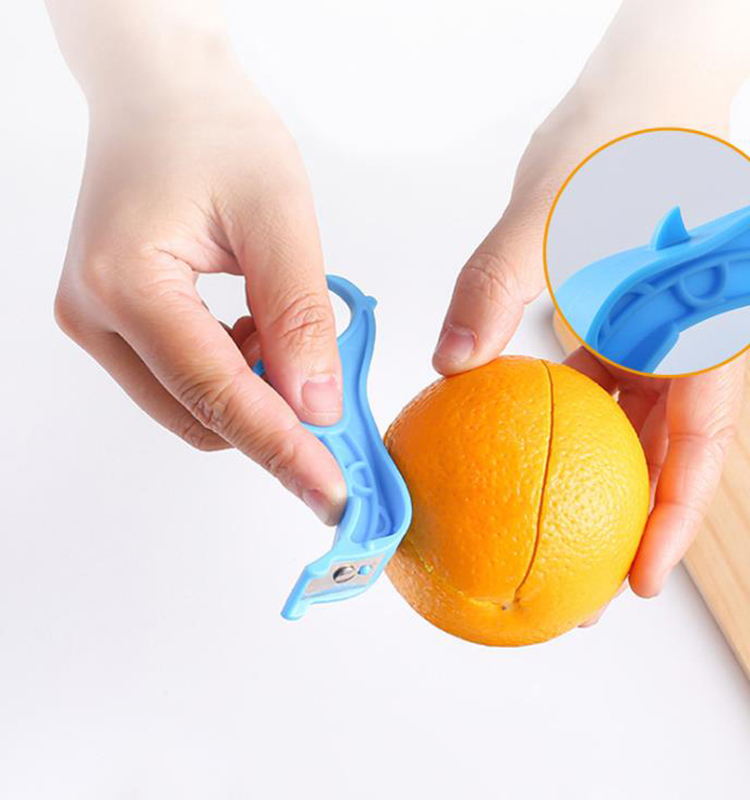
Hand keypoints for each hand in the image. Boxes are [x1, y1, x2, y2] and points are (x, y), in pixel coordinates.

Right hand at [54, 64, 345, 524]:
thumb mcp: (278, 217)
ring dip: (254, 395)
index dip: (282, 450)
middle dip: (274, 426)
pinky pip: (182, 380)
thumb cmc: (212, 129)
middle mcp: (95, 314)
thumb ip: (299, 317)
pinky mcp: (113, 322)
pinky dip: (234, 374)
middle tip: (338, 420)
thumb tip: (316, 406)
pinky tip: (258, 331)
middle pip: (199, 414)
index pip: (217, 395)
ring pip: (191, 405)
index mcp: (126, 282)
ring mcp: (96, 322)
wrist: (162, 92)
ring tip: (288, 336)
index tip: (331, 493)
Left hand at [430, 6, 749, 618]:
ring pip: (628, 427)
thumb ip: (496, 289)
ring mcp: (652, 335)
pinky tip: (520, 443)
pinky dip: (562, 419)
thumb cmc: (617, 145)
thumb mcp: (551, 216)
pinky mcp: (619, 322)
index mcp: (697, 328)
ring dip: (595, 479)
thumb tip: (450, 365)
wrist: (634, 95)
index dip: (676, 520)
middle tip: (583, 585)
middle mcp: (682, 342)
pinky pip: (594, 385)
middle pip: (663, 455)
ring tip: (551, 535)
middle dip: (628, 523)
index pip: (698, 445)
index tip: (639, 580)